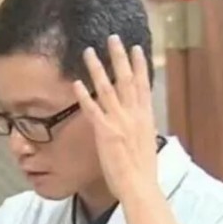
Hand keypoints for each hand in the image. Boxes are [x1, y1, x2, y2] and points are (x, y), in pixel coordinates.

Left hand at [73, 35, 157, 200]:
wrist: (139, 185)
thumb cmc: (143, 170)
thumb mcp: (147, 142)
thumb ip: (141, 127)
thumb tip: (139, 120)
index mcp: (146, 117)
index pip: (143, 85)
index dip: (140, 65)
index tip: (136, 48)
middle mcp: (134, 114)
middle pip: (126, 79)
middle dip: (119, 57)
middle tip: (113, 38)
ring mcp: (119, 121)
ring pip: (107, 88)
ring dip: (98, 68)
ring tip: (89, 52)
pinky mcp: (104, 132)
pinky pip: (92, 109)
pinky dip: (84, 95)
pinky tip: (75, 83)